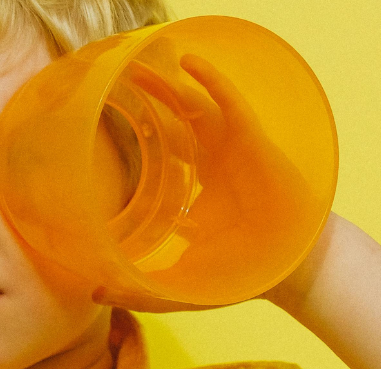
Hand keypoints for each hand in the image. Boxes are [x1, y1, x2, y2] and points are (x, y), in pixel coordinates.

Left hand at [96, 53, 321, 312]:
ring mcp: (230, 151)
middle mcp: (209, 165)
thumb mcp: (176, 285)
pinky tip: (191, 64)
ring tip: (141, 65)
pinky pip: (231, 103)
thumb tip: (93, 293)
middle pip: (173, 124)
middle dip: (149, 102)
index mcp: (192, 190)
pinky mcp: (250, 142)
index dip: (135, 142)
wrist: (287, 272)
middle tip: (117, 81)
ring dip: (171, 85)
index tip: (98, 132)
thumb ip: (136, 290)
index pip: (158, 159)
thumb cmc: (239, 274)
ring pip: (196, 107)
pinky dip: (213, 80)